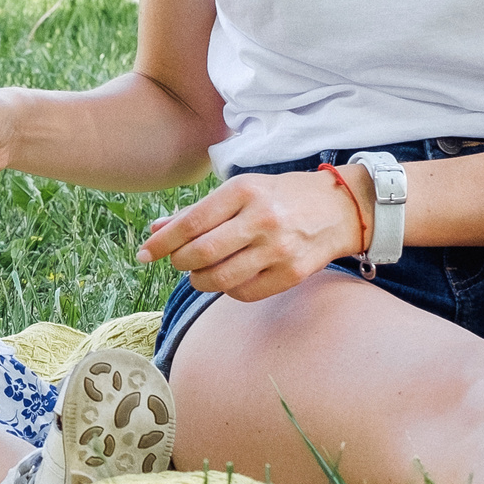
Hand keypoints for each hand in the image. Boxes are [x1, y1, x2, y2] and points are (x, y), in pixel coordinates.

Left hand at [136, 166, 369, 302]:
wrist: (340, 208)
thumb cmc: (280, 197)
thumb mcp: (240, 190)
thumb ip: (197, 212)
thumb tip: (155, 231)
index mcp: (244, 191)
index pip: (190, 223)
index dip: (161, 243)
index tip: (143, 254)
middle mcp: (261, 219)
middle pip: (200, 254)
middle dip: (180, 262)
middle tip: (180, 261)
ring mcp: (278, 249)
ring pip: (219, 278)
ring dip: (200, 280)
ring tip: (201, 272)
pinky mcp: (292, 273)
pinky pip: (244, 293)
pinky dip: (228, 290)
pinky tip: (230, 277)